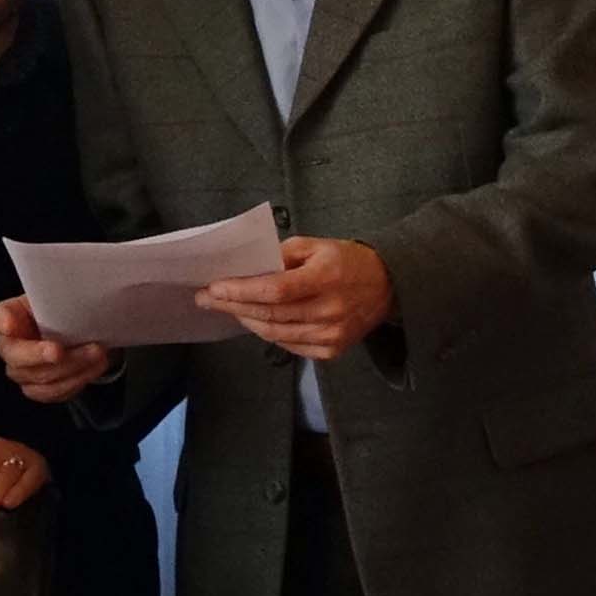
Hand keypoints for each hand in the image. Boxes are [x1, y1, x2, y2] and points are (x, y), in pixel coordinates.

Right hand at [0, 294, 115, 405]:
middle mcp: (10, 347)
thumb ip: (60, 297)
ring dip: (69, 368)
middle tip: (59, 351)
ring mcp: (22, 371)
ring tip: (95, 354)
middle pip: (14, 356)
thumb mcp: (61, 298)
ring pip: (37, 378)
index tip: (9, 325)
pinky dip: (76, 381)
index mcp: (11, 315)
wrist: (80, 334)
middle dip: (38, 355)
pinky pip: (53, 392)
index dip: (1, 322)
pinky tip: (94, 367)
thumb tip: (71, 296)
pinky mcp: (39, 389)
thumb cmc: (64, 312)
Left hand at [198, 235, 394, 361]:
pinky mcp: (332, 350)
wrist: (389, 286)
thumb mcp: (317, 245)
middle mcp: (330, 310)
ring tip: (227, 308)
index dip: (242, 291)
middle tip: (206, 298)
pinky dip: (268, 332)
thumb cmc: (347, 261)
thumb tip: (248, 268)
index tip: (214, 287)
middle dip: (233, 306)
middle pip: (270, 314)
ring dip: (246, 320)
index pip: (276, 290)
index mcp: (326, 278)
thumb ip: (282, 254)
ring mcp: (332, 335)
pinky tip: (255, 320)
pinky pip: (289, 345)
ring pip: (275, 333)